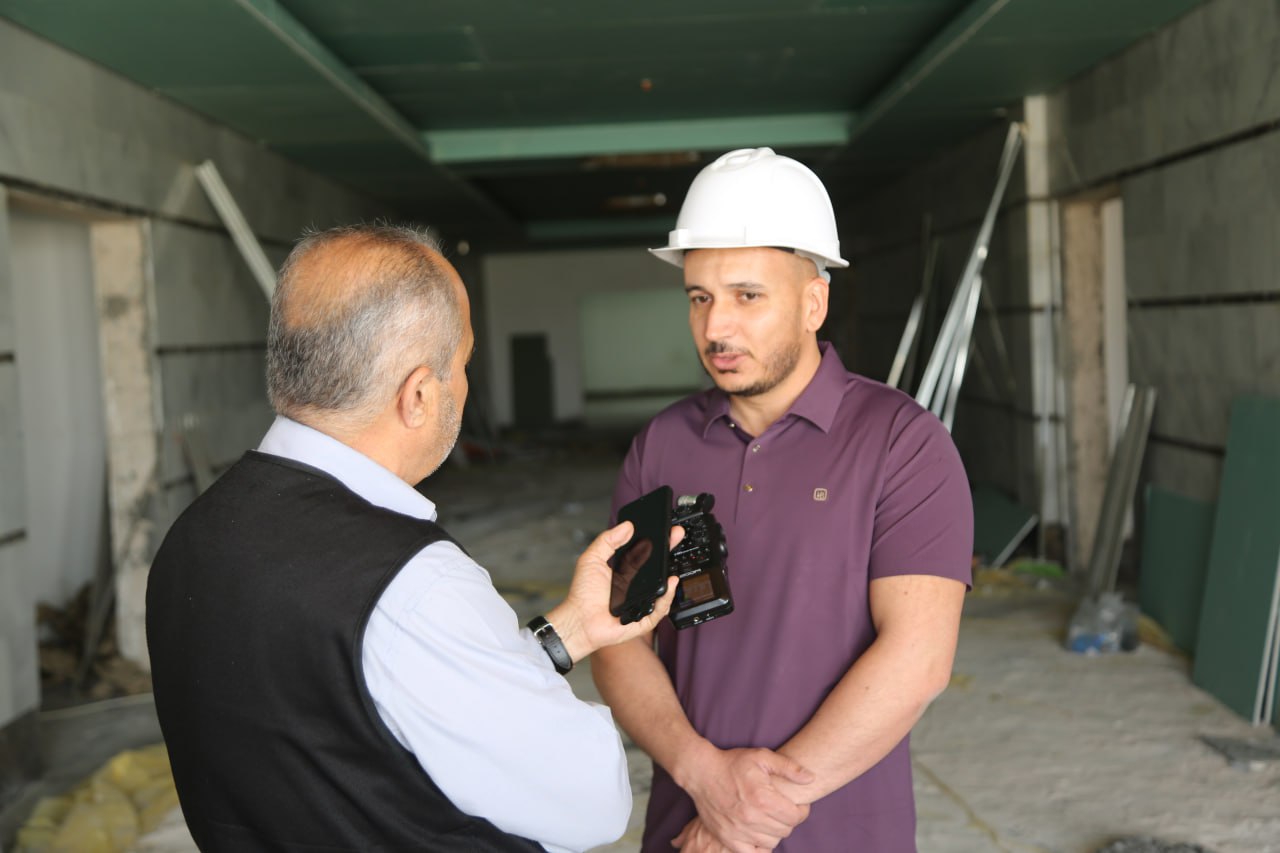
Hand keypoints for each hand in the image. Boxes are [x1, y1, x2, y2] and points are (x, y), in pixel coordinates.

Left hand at [545, 521, 682, 661]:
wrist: (579, 620)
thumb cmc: (583, 595)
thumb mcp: (592, 559)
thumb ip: (607, 540)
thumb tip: (626, 526)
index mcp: (626, 571)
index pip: (646, 553)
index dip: (657, 542)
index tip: (665, 529)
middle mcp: (636, 586)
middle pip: (658, 569)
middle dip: (669, 552)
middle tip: (676, 537)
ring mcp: (642, 601)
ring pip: (663, 590)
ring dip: (670, 578)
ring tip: (671, 566)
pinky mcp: (644, 618)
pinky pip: (660, 610)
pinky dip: (665, 599)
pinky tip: (666, 587)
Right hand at [677, 746, 812, 850]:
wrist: (702, 772)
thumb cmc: (733, 763)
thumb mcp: (762, 757)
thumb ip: (789, 768)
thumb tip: (811, 778)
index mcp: (762, 798)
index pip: (795, 816)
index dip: (801, 810)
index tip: (797, 804)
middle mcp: (751, 817)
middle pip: (785, 830)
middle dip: (789, 820)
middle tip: (782, 809)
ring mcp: (738, 830)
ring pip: (772, 842)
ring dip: (775, 832)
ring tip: (770, 818)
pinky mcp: (728, 838)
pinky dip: (759, 846)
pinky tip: (759, 833)